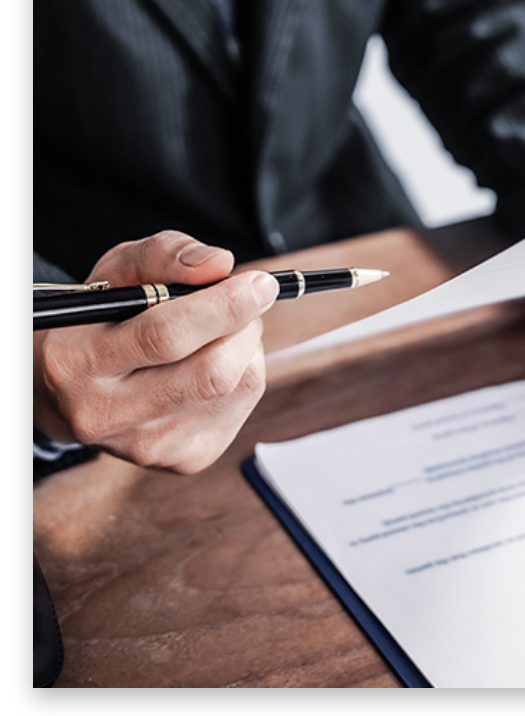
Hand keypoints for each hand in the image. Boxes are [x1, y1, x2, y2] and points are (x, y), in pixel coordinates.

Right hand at [32, 232, 279, 473]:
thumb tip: (220, 264)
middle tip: (249, 297)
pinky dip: (245, 371)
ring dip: (246, 345)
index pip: (165, 336)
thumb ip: (164, 255)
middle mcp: (107, 414)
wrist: (72, 390)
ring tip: (222, 328)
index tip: (260, 283)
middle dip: (245, 325)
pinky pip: (243, 406)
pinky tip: (217, 359)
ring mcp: (147, 445)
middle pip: (211, 373)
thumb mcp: (117, 273)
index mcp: (78, 361)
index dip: (224, 306)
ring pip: (236, 387)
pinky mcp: (183, 459)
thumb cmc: (100, 320)